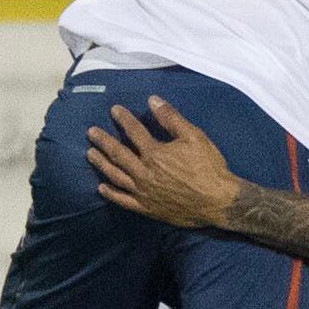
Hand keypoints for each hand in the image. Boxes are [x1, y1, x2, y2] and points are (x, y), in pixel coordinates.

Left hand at [86, 96, 241, 228]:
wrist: (217, 201)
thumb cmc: (208, 167)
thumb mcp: (194, 137)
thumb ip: (171, 119)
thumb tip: (153, 100)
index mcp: (155, 153)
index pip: (134, 132)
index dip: (124, 119)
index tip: (114, 110)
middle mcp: (144, 172)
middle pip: (118, 154)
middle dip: (104, 141)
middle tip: (91, 133)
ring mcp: (142, 192)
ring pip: (116, 176)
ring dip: (101, 164)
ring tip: (90, 154)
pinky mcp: (146, 208)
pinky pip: (123, 200)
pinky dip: (111, 193)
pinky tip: (102, 187)